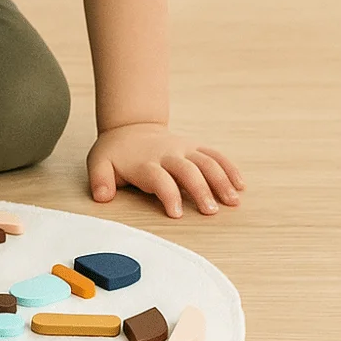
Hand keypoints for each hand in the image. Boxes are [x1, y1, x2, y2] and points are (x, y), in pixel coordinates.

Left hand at [86, 122, 244, 217]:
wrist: (130, 127)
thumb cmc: (116, 152)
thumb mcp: (99, 163)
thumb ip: (100, 180)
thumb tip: (102, 197)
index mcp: (145, 162)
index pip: (159, 178)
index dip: (168, 194)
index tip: (176, 213)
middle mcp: (168, 154)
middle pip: (188, 170)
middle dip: (200, 190)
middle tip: (211, 211)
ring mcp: (184, 149)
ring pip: (206, 162)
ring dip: (221, 181)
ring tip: (232, 202)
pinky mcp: (195, 147)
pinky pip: (215, 155)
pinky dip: (229, 168)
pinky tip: (240, 185)